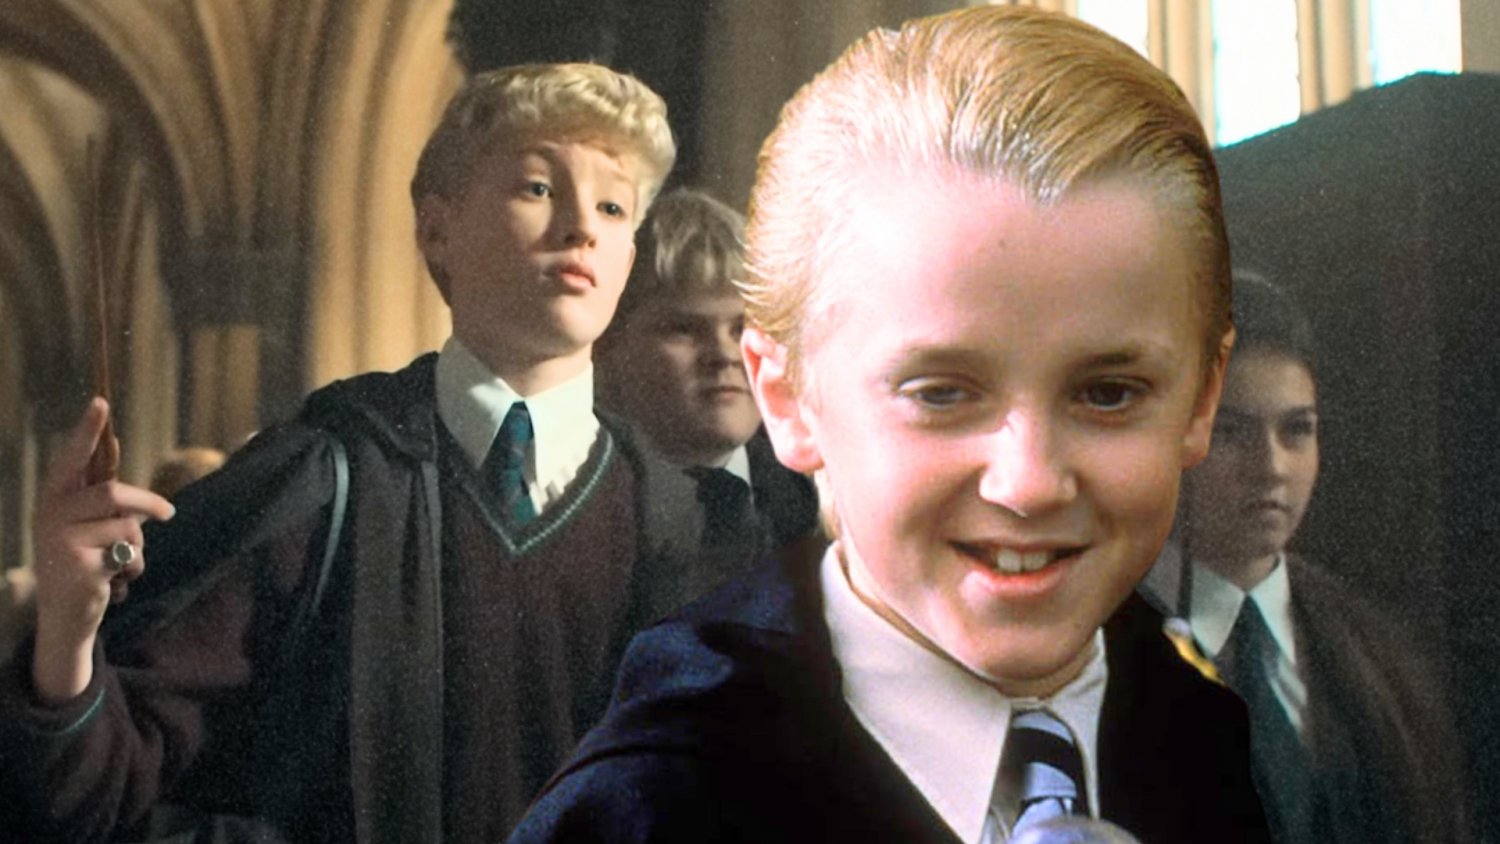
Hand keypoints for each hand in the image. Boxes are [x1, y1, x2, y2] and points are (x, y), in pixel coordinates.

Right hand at [31, 398, 174, 702]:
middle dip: (148, 503)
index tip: (100, 401)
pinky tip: (115, 582)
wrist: (66, 615)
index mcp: (53, 497)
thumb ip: (101, 491)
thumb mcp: (88, 523)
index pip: (72, 458)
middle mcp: (50, 513)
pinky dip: (134, 567)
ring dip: (138, 545)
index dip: (87, 430)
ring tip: (123, 561)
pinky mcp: (77, 564)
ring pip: (126, 526)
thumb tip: (115, 444)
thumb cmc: (85, 560)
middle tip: (168, 514)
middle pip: (113, 494)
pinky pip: (127, 553)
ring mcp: (60, 539)